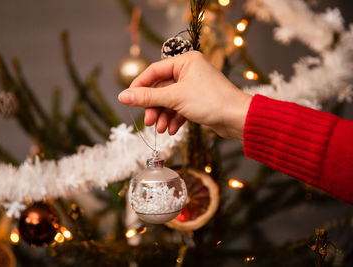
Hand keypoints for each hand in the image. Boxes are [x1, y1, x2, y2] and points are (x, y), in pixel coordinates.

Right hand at [118, 51, 251, 139]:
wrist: (237, 119)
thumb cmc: (211, 101)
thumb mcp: (174, 98)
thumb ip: (148, 97)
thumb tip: (123, 96)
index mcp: (185, 61)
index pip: (154, 71)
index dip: (140, 86)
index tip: (129, 99)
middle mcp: (189, 71)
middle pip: (161, 89)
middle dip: (154, 107)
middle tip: (148, 122)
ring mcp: (194, 86)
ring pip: (170, 101)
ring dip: (163, 116)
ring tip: (161, 129)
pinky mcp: (198, 101)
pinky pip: (180, 108)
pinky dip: (174, 119)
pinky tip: (172, 130)